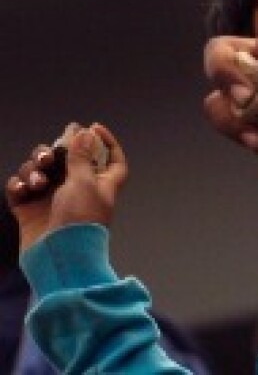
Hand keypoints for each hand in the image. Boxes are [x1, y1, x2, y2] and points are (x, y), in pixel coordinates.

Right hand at [5, 123, 127, 252]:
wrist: (59, 257)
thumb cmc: (80, 219)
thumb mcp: (84, 183)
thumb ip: (81, 156)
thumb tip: (85, 132)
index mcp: (101, 182)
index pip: (111, 158)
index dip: (106, 141)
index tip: (94, 127)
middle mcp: (78, 188)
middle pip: (65, 158)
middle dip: (53, 153)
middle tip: (49, 158)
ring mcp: (52, 198)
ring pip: (39, 170)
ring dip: (34, 170)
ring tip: (38, 183)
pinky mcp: (31, 209)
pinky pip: (21, 188)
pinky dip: (19, 185)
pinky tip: (23, 190)